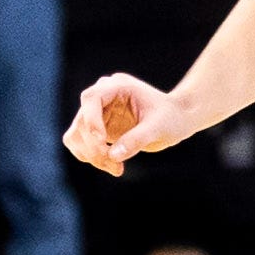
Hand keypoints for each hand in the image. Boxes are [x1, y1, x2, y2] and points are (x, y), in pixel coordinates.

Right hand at [64, 73, 191, 176]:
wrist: (176, 119)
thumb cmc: (171, 117)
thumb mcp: (158, 128)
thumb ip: (136, 139)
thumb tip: (113, 156)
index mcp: (118, 86)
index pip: (92, 98)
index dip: (91, 120)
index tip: (101, 141)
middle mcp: (104, 97)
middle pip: (82, 120)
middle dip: (94, 146)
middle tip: (114, 166)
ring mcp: (98, 113)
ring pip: (77, 134)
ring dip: (91, 155)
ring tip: (116, 169)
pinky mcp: (97, 129)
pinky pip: (82, 144)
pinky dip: (91, 157)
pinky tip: (113, 166)